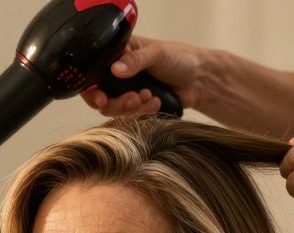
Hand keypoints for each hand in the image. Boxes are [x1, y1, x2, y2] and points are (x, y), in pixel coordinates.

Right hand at [81, 36, 206, 117]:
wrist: (200, 80)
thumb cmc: (181, 58)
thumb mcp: (157, 53)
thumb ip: (136, 60)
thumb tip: (116, 69)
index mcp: (119, 56)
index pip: (94, 75)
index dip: (93, 90)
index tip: (102, 99)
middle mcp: (118, 75)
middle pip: (101, 98)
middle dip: (117, 103)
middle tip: (134, 99)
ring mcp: (126, 92)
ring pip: (114, 110)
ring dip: (131, 108)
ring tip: (150, 98)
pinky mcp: (137, 107)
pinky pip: (130, 117)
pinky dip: (142, 112)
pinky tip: (156, 103)